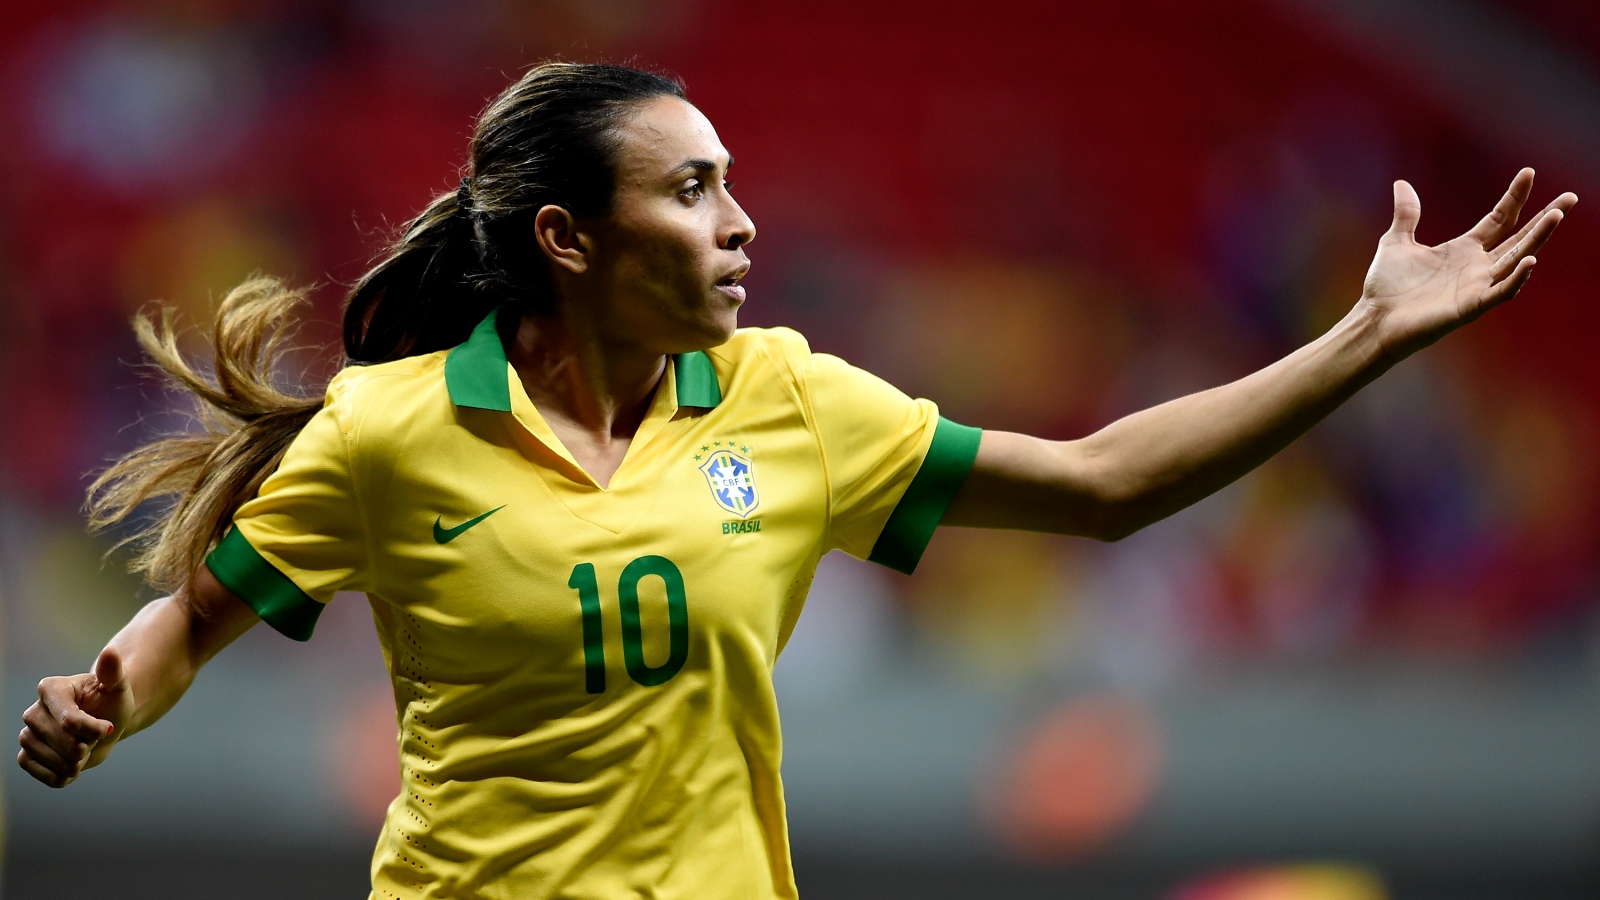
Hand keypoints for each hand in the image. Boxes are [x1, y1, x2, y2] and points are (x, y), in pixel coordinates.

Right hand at [19, 646, 132, 786]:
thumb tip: (111, 651)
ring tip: (84, 749)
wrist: (104, 726)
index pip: (70, 721)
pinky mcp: (26, 757)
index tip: (108, 727)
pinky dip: (65, 775)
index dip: (95, 730)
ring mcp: (27, 736)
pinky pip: (46, 776)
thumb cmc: (110, 704)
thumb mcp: (117, 687)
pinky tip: (73, 764)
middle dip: (88, 746)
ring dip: (79, 762)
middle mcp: (33, 712)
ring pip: (56, 761)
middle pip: (64, 744)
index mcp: (51, 689)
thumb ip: (113, 672)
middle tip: (93, 738)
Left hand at [1361, 168, 1576, 359]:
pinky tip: (1530, 260)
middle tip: (1570, 197)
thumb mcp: (1396, 241)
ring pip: (1517, 260)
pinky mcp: (1470, 307)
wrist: (1375, 320)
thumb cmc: (1387, 287)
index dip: (1515, 197)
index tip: (1528, 173)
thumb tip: (1401, 183)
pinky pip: (1500, 292)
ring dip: (1537, 239)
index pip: (1499, 219)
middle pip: (1519, 238)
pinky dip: (1516, 278)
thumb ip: (1406, 214)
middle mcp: (1477, 267)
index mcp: (1464, 249)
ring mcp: (1477, 287)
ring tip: (1555, 216)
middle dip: (1545, 219)